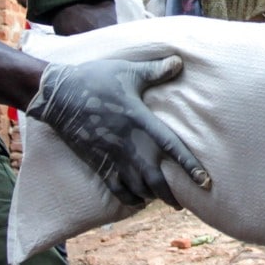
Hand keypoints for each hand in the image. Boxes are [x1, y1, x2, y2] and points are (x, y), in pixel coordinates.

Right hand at [29, 56, 210, 206]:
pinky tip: (138, 200)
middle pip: (155, 180)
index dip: (189, 166)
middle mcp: (129, 144)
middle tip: (182, 203)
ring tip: (163, 200)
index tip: (205, 181)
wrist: (59, 95)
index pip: (171, 147)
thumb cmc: (95, 79)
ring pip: (138, 188)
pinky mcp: (98, 163)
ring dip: (152, 197)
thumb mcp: (128, 71)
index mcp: (140, 121)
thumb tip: (180, 62)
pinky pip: (116, 189)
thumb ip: (156, 71)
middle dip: (170, 195)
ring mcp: (112, 156)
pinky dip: (130, 198)